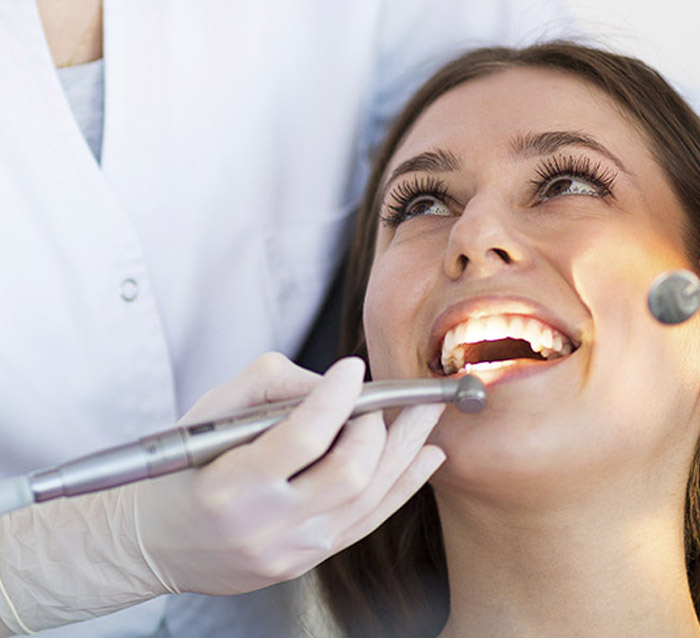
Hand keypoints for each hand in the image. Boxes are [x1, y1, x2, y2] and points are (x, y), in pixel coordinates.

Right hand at [135, 353, 445, 594]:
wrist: (158, 542)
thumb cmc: (183, 469)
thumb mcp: (209, 413)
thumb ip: (271, 386)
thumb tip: (333, 384)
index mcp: (231, 485)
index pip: (304, 436)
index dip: (337, 397)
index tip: (353, 368)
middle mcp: (266, 525)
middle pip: (350, 471)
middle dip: (379, 425)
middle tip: (386, 398)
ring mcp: (292, 550)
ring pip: (370, 497)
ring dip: (405, 449)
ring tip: (427, 415)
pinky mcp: (307, 561)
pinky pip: (369, 521)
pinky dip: (403, 485)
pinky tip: (425, 458)